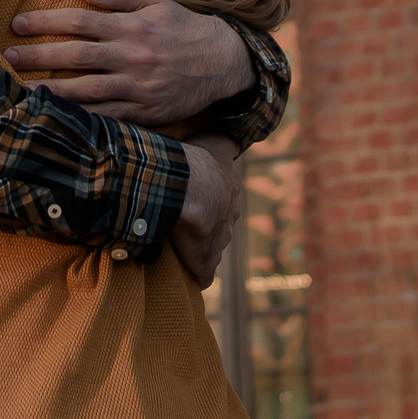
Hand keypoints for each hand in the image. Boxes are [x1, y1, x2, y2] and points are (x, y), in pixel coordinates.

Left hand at [4, 0, 256, 122]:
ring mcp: (139, 87)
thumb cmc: (183, 27)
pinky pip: (108, 116)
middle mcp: (134, 56)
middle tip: (8, 57)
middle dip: (40, 56)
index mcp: (133, 26)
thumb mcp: (156, 2)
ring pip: (88, 90)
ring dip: (54, 91)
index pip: (81, 21)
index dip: (46, 22)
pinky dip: (82, 117)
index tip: (17, 24)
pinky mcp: (145, 111)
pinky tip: (59, 116)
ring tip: (24, 91)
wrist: (222, 62)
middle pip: (78, 55)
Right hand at [170, 135, 240, 286]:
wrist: (188, 188)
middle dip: (210, 224)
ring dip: (202, 247)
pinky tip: (191, 278)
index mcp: (230, 187)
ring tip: (183, 247)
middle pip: (223, 222)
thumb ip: (225, 142)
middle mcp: (230, 214)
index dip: (213, 199)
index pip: (225, 196)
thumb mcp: (216, 142)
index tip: (200, 200)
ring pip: (214, 245)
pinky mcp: (206, 260)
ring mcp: (220, 239)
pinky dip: (199, 275)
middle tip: (189, 221)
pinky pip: (204, 273)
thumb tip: (234, 140)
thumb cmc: (196, 162)